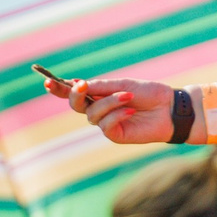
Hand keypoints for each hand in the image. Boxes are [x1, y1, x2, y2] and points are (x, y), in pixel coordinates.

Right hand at [45, 73, 172, 144]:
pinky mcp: (115, 135)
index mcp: (100, 95)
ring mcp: (107, 124)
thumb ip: (101, 86)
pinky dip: (117, 114)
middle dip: (75, 95)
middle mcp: (100, 110)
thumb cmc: (149, 94)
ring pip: (93, 114)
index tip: (46, 82)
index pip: (75, 93)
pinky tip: (130, 110)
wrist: (169, 108)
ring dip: (109, 103)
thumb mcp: (123, 85)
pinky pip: (106, 125)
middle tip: (81, 86)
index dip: (59, 89)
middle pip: (76, 105)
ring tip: (128, 97)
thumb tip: (78, 85)